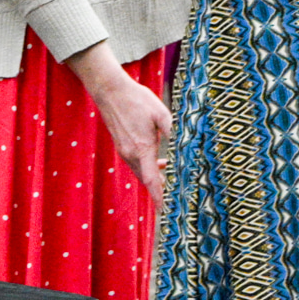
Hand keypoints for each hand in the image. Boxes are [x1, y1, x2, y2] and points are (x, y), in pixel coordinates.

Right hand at [90, 70, 170, 202]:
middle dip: (160, 188)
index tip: (166, 209)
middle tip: (177, 195)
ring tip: (172, 178)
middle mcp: (130, 153)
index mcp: (141, 148)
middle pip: (146, 179)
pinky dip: (148, 167)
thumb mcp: (161, 113)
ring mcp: (123, 149)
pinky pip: (136, 163)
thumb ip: (174, 132)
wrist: (109, 90)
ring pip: (141, 171)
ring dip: (155, 177)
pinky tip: (161, 161)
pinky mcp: (121, 144)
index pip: (151, 179)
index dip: (159, 195)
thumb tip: (188, 146)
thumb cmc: (136, 99)